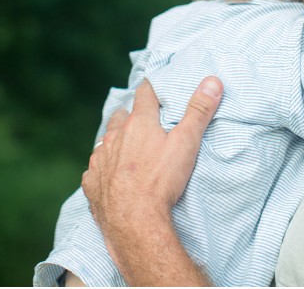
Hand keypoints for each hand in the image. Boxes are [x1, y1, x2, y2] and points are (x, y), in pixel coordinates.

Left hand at [82, 77, 222, 261]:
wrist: (133, 222)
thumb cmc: (161, 181)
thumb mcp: (186, 143)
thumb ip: (199, 111)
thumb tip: (212, 81)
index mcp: (138, 123)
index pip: (144, 94)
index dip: (150, 88)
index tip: (154, 85)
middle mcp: (114, 137)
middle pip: (120, 117)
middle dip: (129, 115)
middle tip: (139, 118)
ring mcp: (99, 160)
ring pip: (105, 142)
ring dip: (115, 142)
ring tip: (125, 148)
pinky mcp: (91, 183)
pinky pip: (95, 170)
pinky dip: (103, 169)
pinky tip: (111, 177)